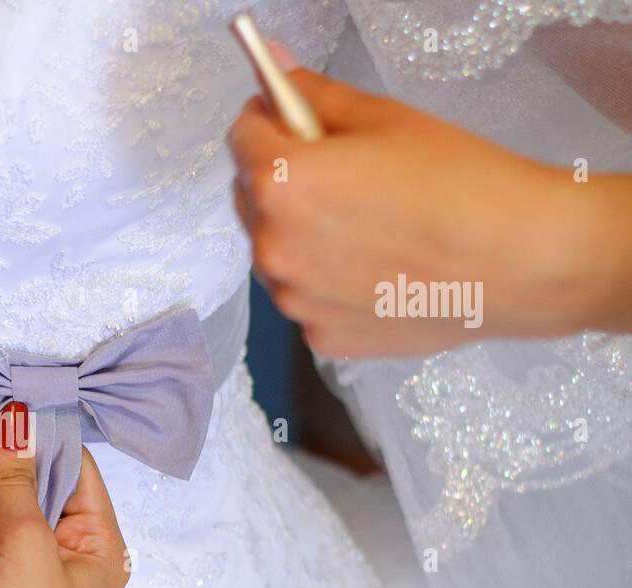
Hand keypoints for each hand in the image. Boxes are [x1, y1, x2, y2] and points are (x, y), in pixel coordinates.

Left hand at [227, 65, 631, 357]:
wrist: (521, 261)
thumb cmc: (461, 185)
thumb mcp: (384, 118)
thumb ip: (315, 97)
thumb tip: (275, 73)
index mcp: (280, 182)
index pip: (241, 136)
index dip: (270, 122)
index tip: (296, 123)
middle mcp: (273, 246)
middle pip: (252, 200)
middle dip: (284, 182)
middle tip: (346, 176)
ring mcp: (295, 300)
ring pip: (279, 254)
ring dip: (304, 237)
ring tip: (371, 228)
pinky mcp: (322, 338)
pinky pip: (309, 299)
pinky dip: (331, 284)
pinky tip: (381, 270)